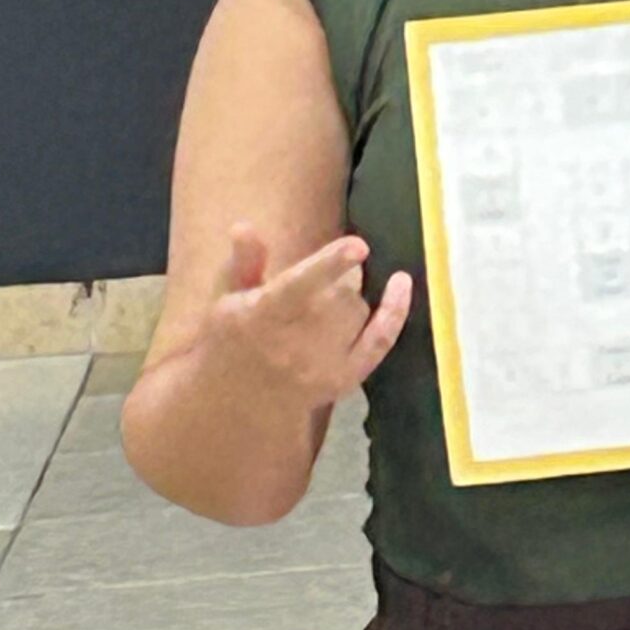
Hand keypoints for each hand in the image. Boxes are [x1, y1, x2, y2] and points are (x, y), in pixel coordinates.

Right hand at [203, 222, 412, 409]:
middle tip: (318, 286)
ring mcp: (324, 364)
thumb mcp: (227, 300)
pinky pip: (380, 339)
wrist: (241, 402)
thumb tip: (244, 226)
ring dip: (349, 297)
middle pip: (338, 293)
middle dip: (336, 279)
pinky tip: (402, 282)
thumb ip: (244, 263)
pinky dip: (394, 311)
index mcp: (262, 316)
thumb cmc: (232, 342)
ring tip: (324, 307)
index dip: (330, 265)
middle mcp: (296, 342)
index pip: (299, 286)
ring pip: (357, 309)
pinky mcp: (345, 378)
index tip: (359, 244)